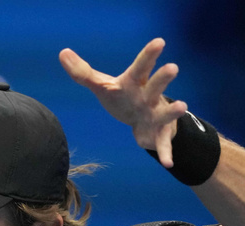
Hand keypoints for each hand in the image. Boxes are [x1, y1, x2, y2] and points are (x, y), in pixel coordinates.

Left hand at [60, 37, 187, 167]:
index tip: (159, 42)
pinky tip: (168, 164)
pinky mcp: (158, 134)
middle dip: (163, 78)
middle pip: (156, 86)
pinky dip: (166, 153)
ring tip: (182, 105)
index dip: (149, 55)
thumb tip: (62, 52)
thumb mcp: (103, 85)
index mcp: (135, 83)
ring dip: (172, 110)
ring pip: (165, 112)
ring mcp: (156, 115)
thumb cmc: (123, 98)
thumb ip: (83, 72)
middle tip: (173, 67)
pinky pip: (163, 144)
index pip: (141, 67)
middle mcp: (149, 97)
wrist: (144, 121)